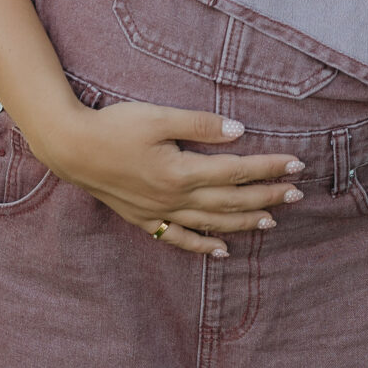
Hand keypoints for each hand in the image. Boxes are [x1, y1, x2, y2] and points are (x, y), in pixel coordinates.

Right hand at [31, 99, 305, 256]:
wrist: (70, 149)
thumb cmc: (113, 127)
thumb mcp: (158, 117)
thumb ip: (199, 125)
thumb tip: (239, 131)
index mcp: (181, 171)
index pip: (236, 170)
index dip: (269, 167)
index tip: (296, 164)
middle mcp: (174, 197)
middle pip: (230, 200)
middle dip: (267, 197)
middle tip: (297, 194)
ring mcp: (159, 212)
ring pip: (210, 223)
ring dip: (243, 222)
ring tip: (271, 221)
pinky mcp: (144, 218)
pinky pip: (179, 238)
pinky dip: (203, 245)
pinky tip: (222, 251)